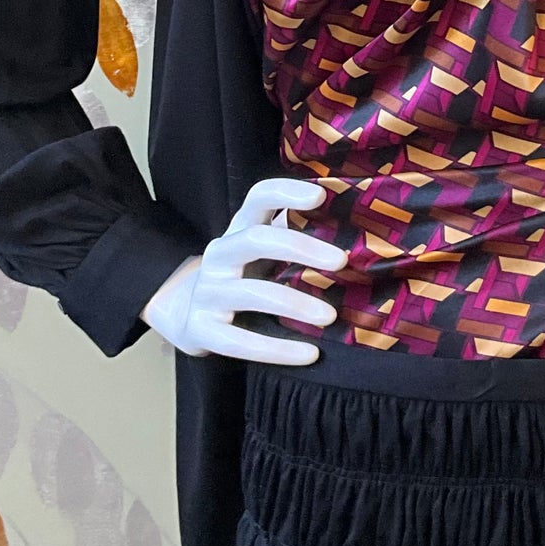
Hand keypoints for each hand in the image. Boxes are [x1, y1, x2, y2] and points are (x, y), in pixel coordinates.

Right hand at [140, 176, 347, 361]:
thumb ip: (296, 236)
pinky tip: (309, 354)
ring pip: (250, 293)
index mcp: (239, 229)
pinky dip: (276, 350)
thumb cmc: (244, 277)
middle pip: (255, 239)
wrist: (188, 316)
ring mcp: (207, 292)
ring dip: (293, 303)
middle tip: (341, 261)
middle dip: (300, 247)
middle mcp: (220, 255)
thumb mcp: (263, 252)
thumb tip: (356, 230)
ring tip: (330, 316)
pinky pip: (238, 341)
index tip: (321, 195)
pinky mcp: (202, 329)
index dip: (286, 191)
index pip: (258, 198)